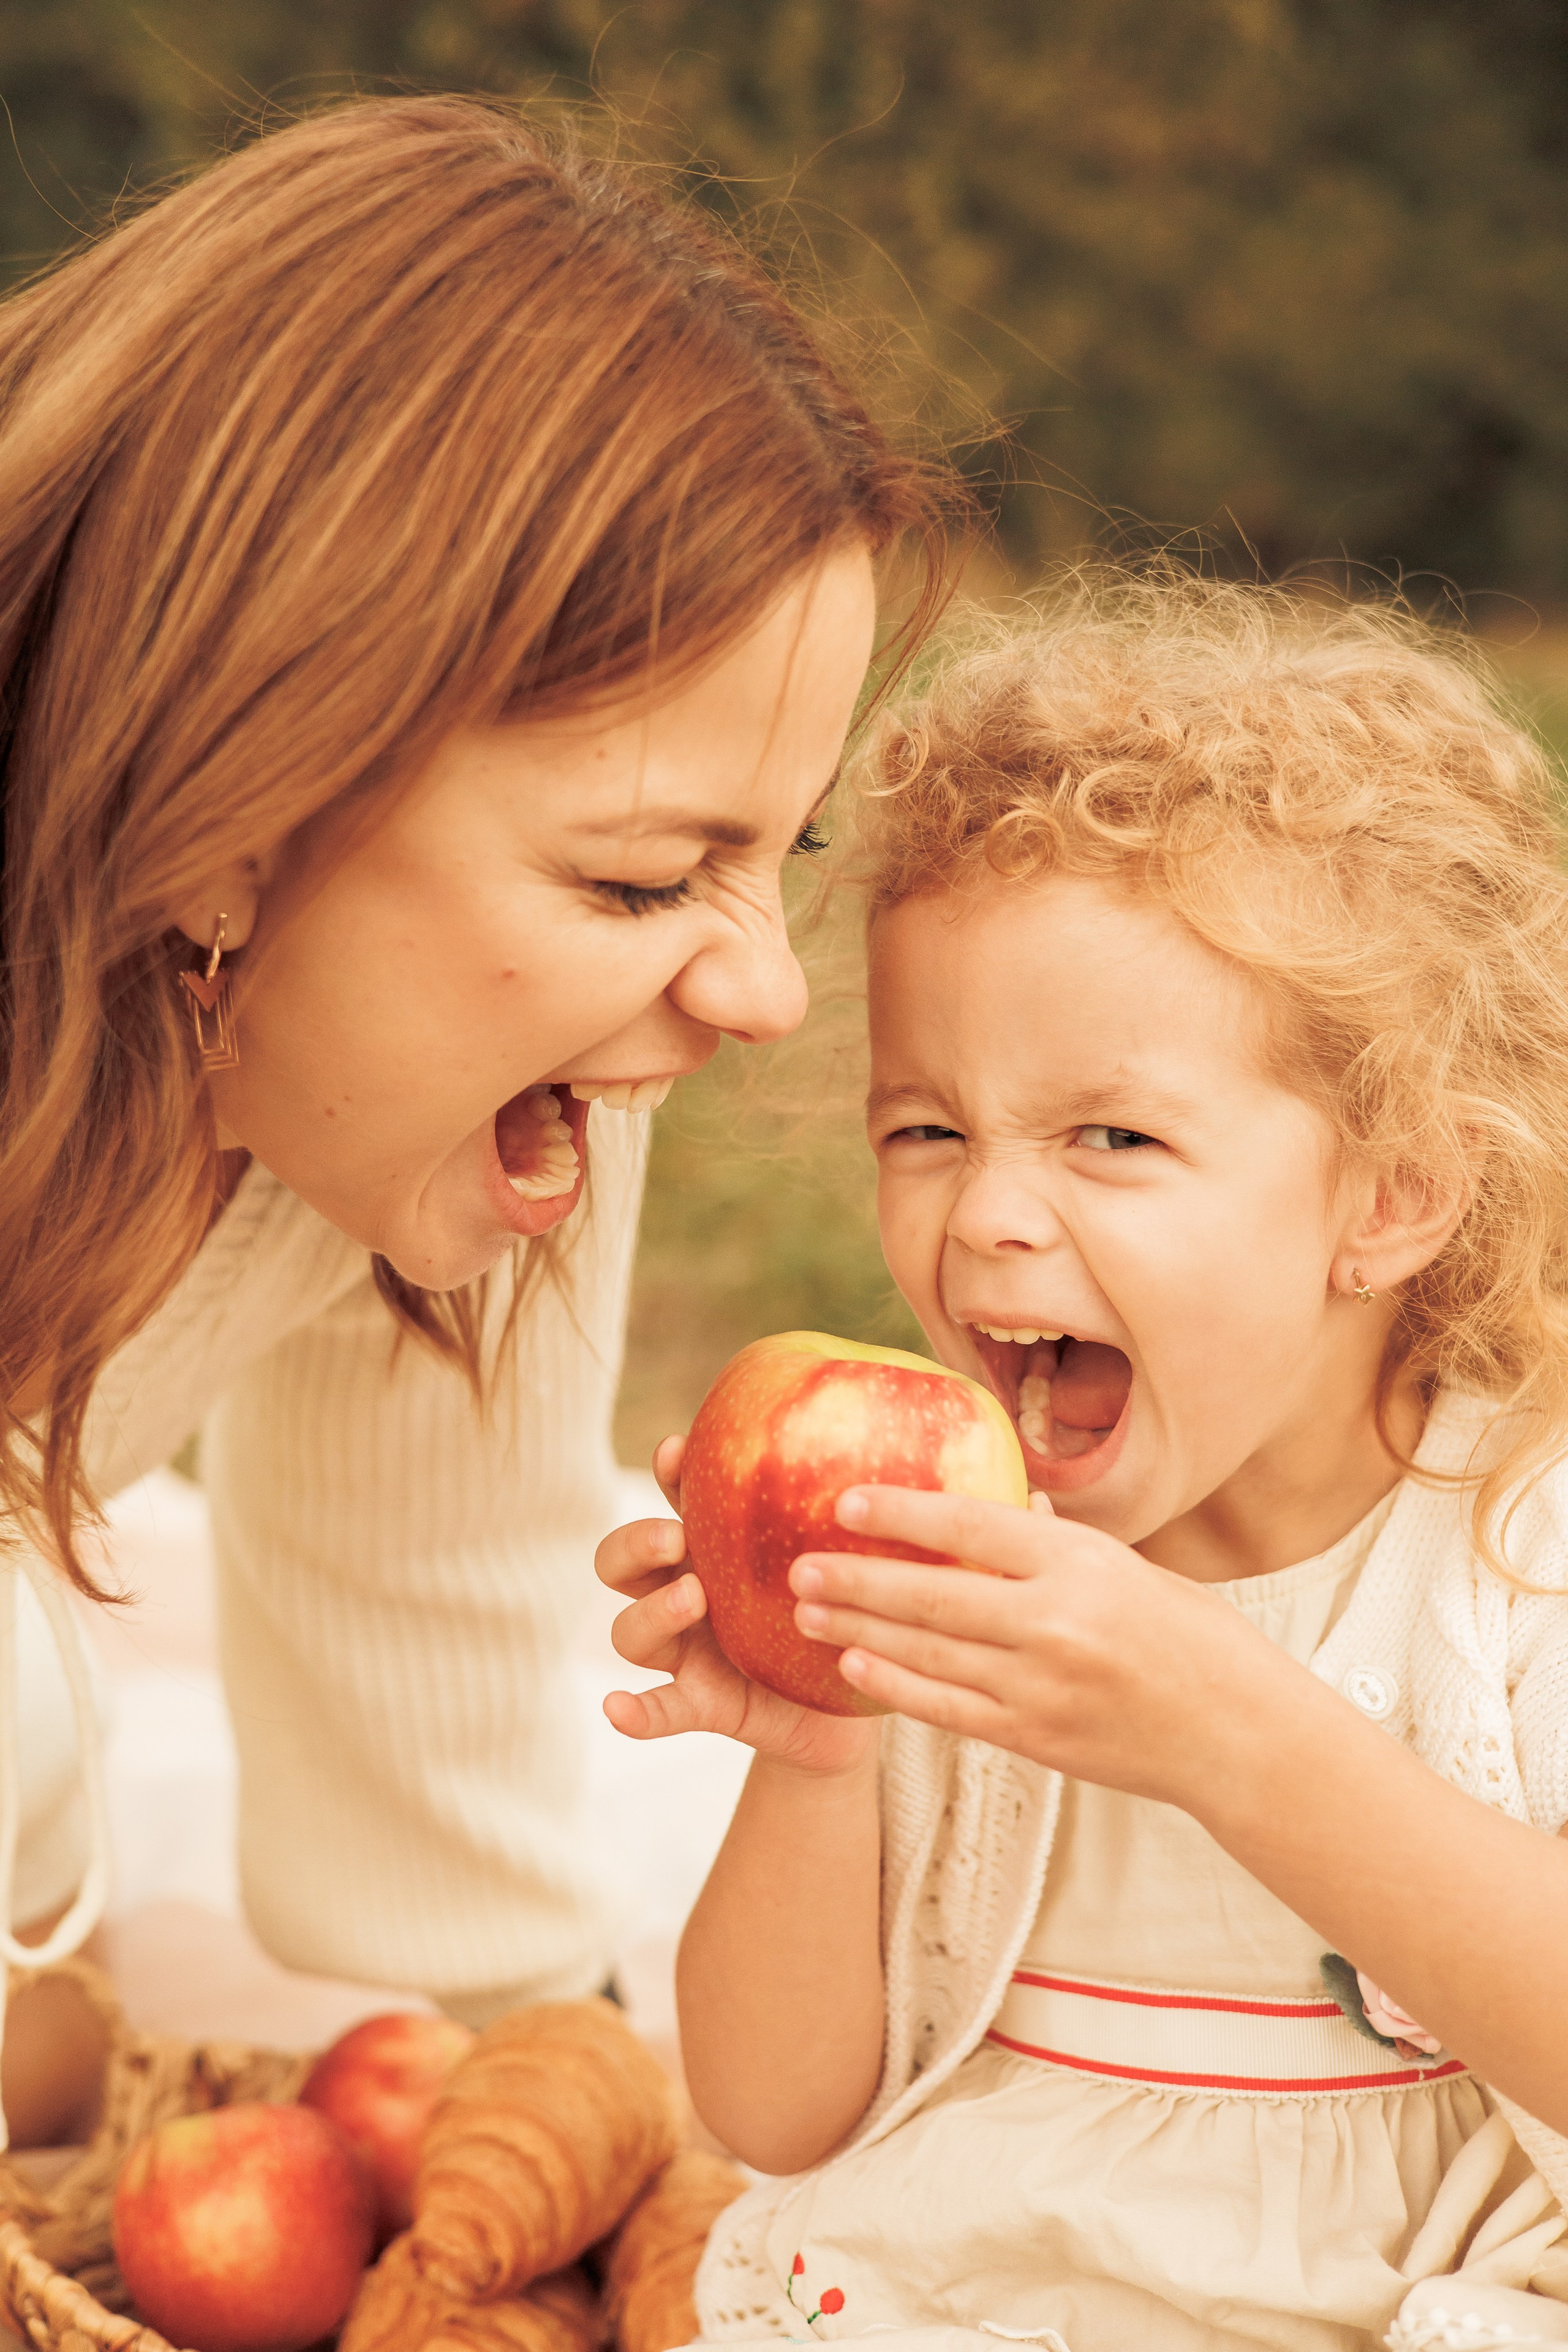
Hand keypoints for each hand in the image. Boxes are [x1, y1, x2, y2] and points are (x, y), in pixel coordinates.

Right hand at [595, 1435, 878, 1777]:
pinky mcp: (702, 1703)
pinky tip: (617, 1708)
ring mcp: (688, 1652)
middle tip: (676, 1537)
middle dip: (637, 1542)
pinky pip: (658, 1709)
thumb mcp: (845, 1560)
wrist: (850, 1706)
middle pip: (621, 1561)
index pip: (672, 1499)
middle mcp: (687, 1594)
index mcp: (714, 1549)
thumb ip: (848, 1514)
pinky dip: (635, 1711)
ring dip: (651, 1612)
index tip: (677, 1450)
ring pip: (630, 1631)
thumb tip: (905, 1438)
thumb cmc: (842, 1614)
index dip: (665, 1473)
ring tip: (691, 1600)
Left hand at [788, 1485, 1303, 1807]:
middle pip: (931, 1592)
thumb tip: (991, 1513)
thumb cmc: (1187, 1638)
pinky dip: (894, 1687)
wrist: (1235, 1734)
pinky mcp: (1033, 1738)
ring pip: (927, 1652)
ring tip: (806, 1612)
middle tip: (798, 1565)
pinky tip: (853, 1668)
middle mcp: (1054, 1623)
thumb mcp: (1125, 1569)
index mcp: (1080, 1565)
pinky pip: (946, 1708)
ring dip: (858, 1631)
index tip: (843, 1500)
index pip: (970, 1524)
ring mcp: (1040, 1686)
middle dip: (856, 1578)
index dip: (900, 1510)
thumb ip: (1051, 1548)